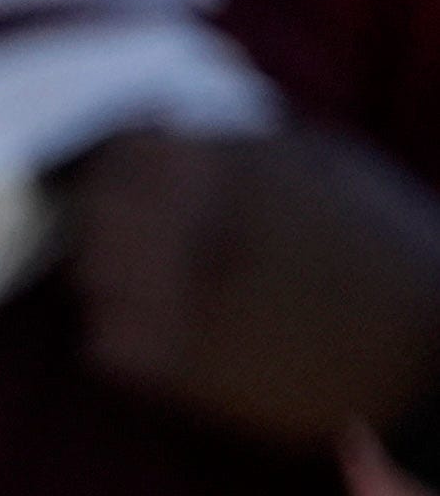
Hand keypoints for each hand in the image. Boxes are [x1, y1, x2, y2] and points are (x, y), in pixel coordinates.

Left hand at [69, 123, 439, 446]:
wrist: (432, 349)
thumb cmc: (389, 246)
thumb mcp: (327, 161)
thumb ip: (244, 144)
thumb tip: (179, 128)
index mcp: (215, 166)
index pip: (118, 149)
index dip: (122, 165)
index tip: (135, 181)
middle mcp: (175, 223)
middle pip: (92, 211)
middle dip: (107, 221)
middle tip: (140, 240)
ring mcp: (168, 297)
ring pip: (88, 276)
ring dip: (110, 279)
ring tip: (156, 289)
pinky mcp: (176, 367)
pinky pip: (105, 342)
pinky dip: (123, 337)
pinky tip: (168, 338)